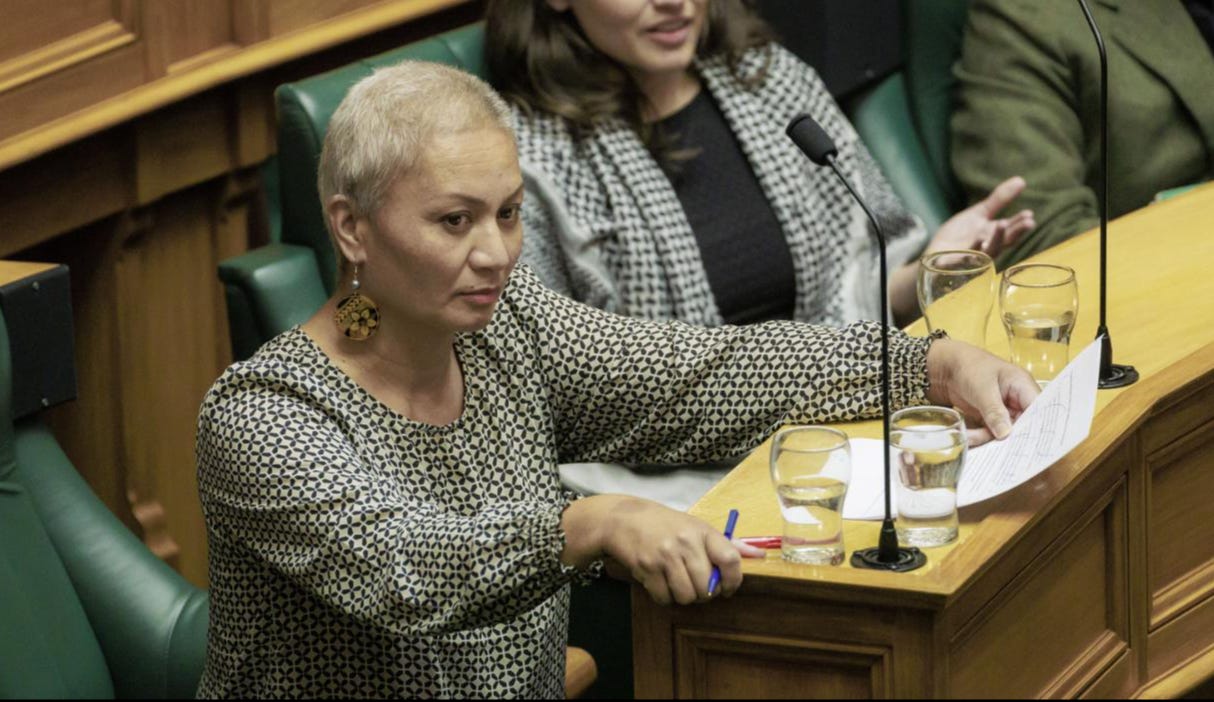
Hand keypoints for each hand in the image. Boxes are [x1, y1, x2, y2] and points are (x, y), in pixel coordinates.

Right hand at [561, 496, 763, 605]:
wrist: (622, 519)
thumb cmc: (665, 524)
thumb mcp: (696, 527)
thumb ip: (727, 544)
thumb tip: (760, 555)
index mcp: (703, 531)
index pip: (731, 560)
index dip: (733, 581)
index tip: (727, 588)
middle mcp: (686, 542)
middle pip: (707, 586)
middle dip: (703, 593)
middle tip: (695, 586)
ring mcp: (665, 555)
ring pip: (687, 596)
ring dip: (683, 597)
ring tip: (676, 583)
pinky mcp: (647, 567)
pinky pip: (664, 598)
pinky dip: (664, 597)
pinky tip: (660, 582)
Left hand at [925, 338, 1039, 445]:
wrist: (945, 367)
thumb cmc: (969, 367)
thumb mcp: (982, 388)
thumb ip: (994, 411)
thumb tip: (1005, 434)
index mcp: (1023, 386)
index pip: (1038, 411)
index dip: (1037, 429)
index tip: (1028, 446)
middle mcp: (1018, 401)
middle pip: (1023, 427)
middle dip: (1008, 439)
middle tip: (998, 451)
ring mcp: (1005, 411)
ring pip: (1004, 433)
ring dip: (987, 438)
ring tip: (969, 438)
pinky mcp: (991, 419)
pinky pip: (991, 433)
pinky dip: (979, 437)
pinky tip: (968, 436)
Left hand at [929, 176, 1034, 258]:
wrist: (936, 252)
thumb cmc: (959, 235)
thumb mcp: (979, 213)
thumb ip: (999, 200)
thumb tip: (1021, 180)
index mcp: (993, 236)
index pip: (1010, 230)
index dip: (1020, 223)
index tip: (1029, 214)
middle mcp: (987, 248)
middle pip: (1005, 242)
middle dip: (1016, 232)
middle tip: (1029, 223)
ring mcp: (973, 258)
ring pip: (989, 251)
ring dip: (997, 239)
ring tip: (1003, 225)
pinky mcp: (957, 264)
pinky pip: (966, 258)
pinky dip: (974, 249)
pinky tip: (979, 240)